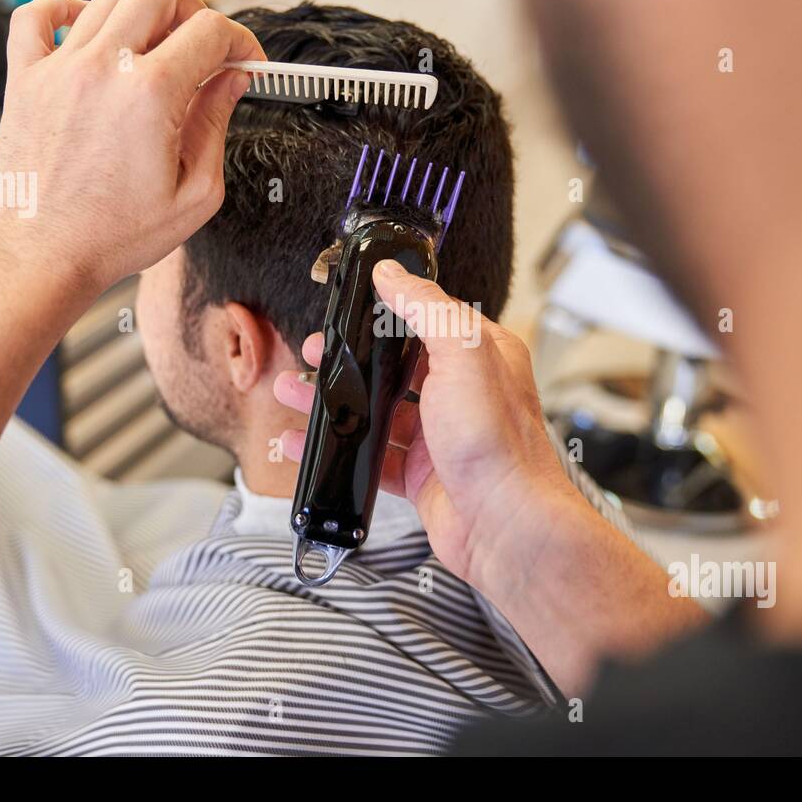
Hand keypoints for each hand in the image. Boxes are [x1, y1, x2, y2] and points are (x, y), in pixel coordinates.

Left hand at [0, 0, 264, 295]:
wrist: (42, 255)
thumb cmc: (113, 236)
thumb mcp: (194, 194)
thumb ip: (215, 126)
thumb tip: (229, 82)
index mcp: (151, 96)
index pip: (211, 31)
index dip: (241, 43)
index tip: (244, 63)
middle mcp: (103, 70)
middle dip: (193, 11)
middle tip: (201, 48)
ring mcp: (58, 68)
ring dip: (140, 18)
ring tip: (150, 55)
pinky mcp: (25, 78)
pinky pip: (37, 14)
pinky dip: (66, 9)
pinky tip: (87, 32)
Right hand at [272, 259, 590, 589]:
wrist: (507, 527)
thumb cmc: (498, 444)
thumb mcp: (463, 355)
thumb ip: (427, 309)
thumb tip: (394, 274)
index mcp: (480, 355)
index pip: (430, 317)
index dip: (388, 309)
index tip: (350, 304)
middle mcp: (463, 393)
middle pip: (396, 365)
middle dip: (351, 358)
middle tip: (315, 352)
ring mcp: (441, 436)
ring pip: (378, 410)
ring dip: (337, 401)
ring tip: (295, 391)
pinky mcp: (423, 475)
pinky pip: (371, 455)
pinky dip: (338, 448)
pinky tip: (308, 442)